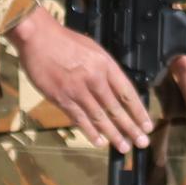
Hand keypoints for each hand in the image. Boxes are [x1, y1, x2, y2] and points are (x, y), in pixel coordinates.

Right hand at [11, 6, 149, 151]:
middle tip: (142, 142)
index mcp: (105, 64)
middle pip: (116, 108)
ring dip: (113, 134)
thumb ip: (104, 70)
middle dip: (131, 127)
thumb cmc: (64, 40)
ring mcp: (78, 90)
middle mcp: (94, 78)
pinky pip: (79, 119)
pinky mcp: (61, 98)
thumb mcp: (92, 49)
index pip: (127, 92)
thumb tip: (115, 91)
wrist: (38, 37)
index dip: (138, 111)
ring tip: (124, 147)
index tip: (147, 124)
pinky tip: (99, 142)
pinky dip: (90, 132)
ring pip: (99, 117)